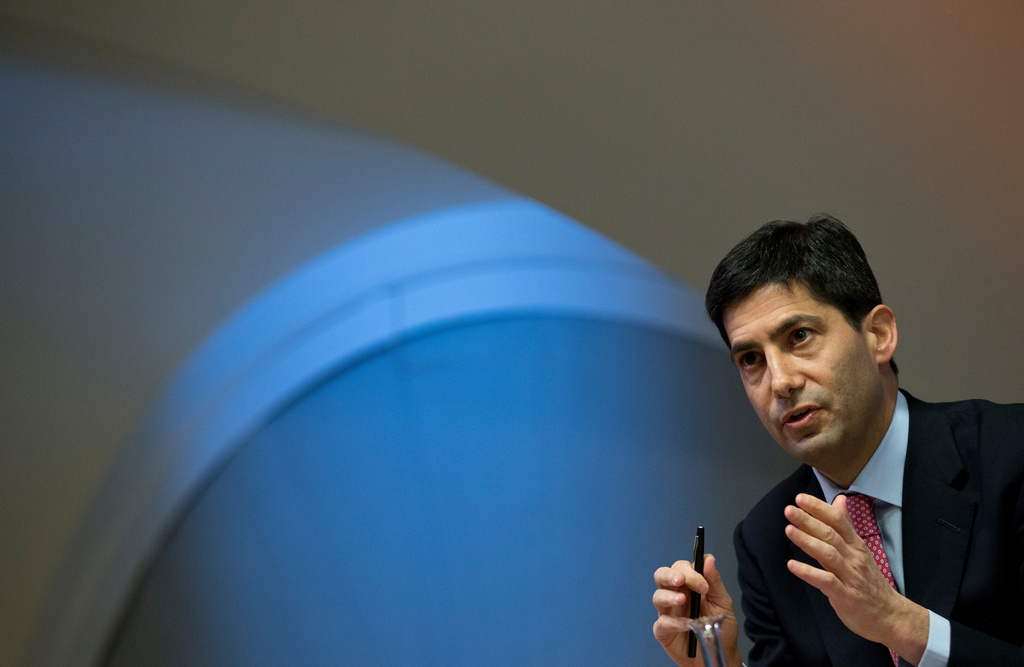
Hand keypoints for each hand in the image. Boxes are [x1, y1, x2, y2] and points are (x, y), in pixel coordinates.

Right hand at [652, 553, 742, 666]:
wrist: (720, 655)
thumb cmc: (720, 629)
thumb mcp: (723, 603)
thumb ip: (714, 581)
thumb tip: (708, 559)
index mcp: (690, 586)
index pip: (681, 568)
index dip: (690, 571)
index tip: (703, 584)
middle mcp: (676, 596)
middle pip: (662, 576)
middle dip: (669, 575)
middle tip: (681, 580)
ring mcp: (668, 613)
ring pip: (657, 596)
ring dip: (669, 596)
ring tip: (682, 601)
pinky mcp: (664, 631)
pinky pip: (661, 622)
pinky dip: (673, 623)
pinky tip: (685, 626)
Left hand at [785, 493, 928, 662]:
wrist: (891, 615)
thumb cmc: (870, 583)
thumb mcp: (859, 550)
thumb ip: (845, 526)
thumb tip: (839, 500)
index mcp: (856, 545)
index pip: (838, 521)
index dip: (819, 508)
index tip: (801, 498)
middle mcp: (853, 558)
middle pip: (830, 534)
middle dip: (808, 520)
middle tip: (789, 510)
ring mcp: (850, 576)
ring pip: (828, 554)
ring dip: (807, 541)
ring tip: (789, 530)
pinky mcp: (845, 595)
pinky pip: (825, 581)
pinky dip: (808, 572)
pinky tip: (792, 566)